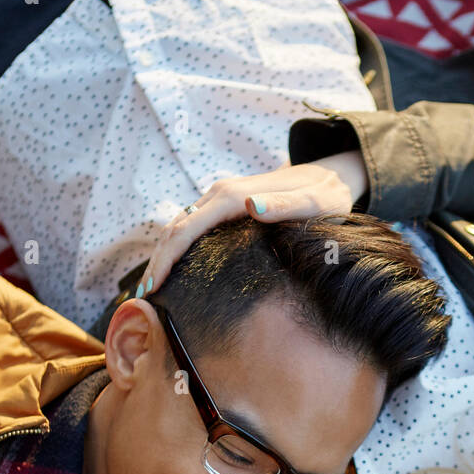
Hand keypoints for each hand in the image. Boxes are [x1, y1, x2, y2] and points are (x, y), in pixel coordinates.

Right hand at [137, 151, 368, 295]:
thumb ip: (284, 205)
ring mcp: (219, 199)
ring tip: (151, 289)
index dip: (168, 257)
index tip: (154, 287)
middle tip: (144, 297)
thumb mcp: (314, 202)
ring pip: (179, 226)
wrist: (329, 175)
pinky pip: (190, 227)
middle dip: (158, 261)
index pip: (188, 228)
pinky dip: (175, 248)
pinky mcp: (223, 206)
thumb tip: (250, 207)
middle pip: (176, 227)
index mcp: (233, 195)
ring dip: (162, 255)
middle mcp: (220, 193)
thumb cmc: (325, 195)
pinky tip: (171, 271)